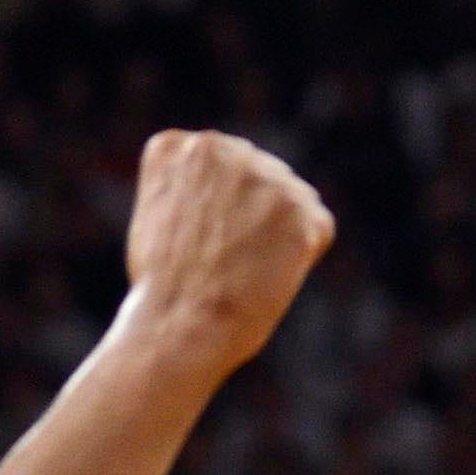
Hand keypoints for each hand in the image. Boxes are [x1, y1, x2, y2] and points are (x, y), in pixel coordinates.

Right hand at [122, 130, 335, 381]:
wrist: (176, 327)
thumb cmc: (161, 292)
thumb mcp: (157, 219)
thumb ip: (191, 190)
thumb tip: (236, 192)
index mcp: (176, 146)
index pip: (218, 171)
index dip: (211, 216)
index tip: (191, 246)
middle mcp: (220, 147)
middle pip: (258, 181)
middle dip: (249, 220)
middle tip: (219, 265)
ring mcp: (264, 174)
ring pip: (292, 203)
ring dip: (277, 238)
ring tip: (241, 271)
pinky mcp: (300, 209)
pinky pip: (318, 230)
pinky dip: (302, 258)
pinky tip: (267, 276)